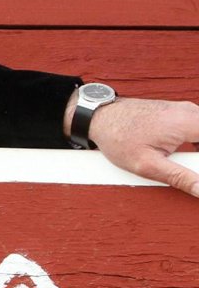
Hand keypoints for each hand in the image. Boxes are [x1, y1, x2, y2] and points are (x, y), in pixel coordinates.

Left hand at [66, 93, 198, 196]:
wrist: (99, 117)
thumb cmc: (118, 138)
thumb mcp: (146, 165)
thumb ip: (179, 178)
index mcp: (187, 123)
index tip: (198, 171)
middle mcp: (191, 111)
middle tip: (192, 171)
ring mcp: (186, 110)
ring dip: (197, 155)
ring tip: (190, 168)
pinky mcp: (181, 113)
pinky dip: (197, 144)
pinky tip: (189, 159)